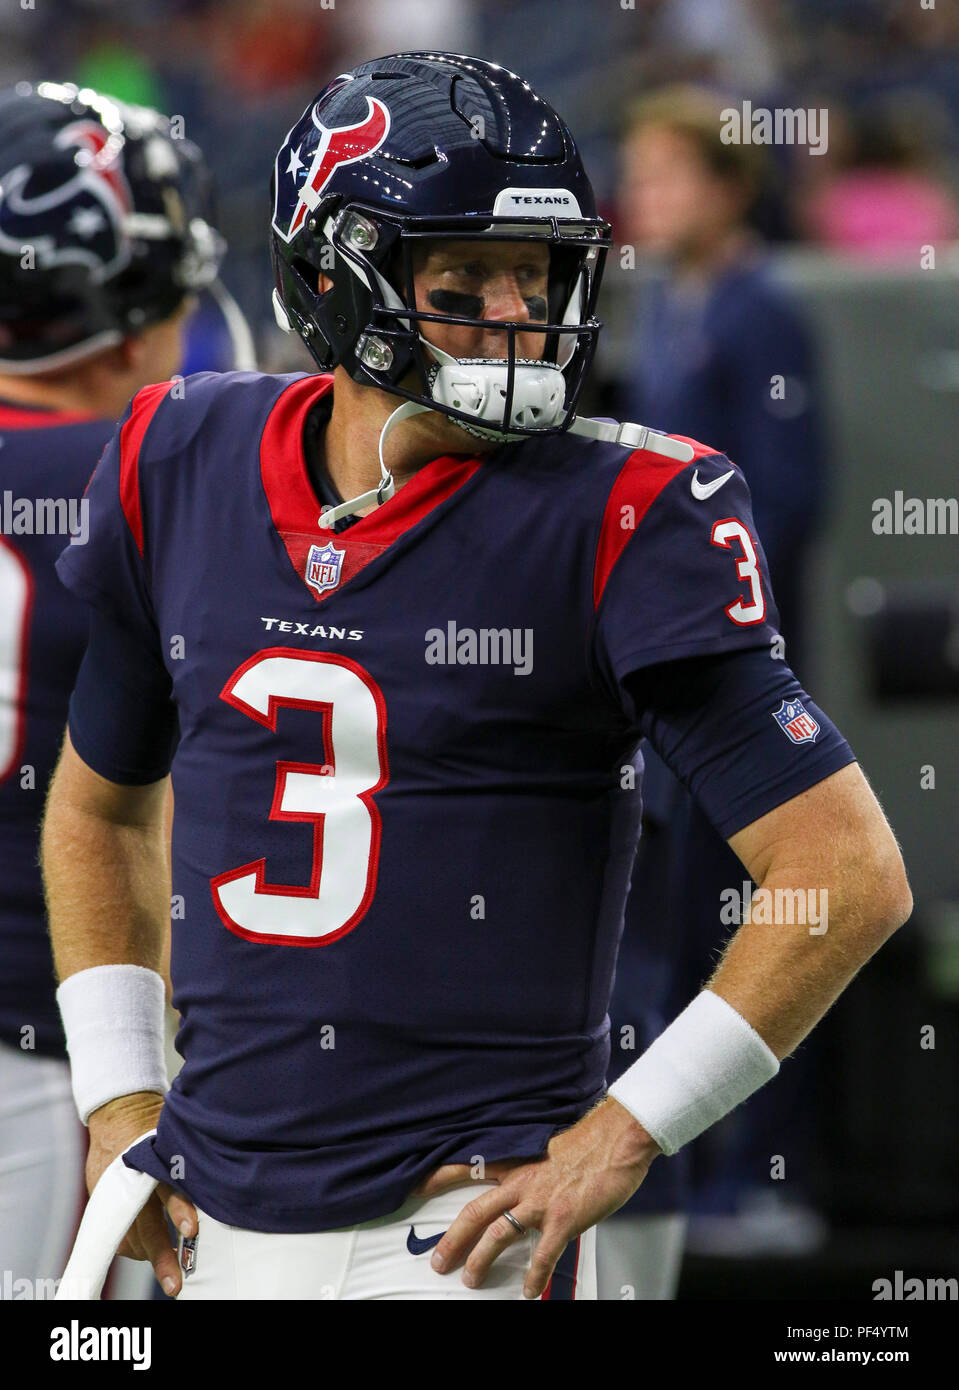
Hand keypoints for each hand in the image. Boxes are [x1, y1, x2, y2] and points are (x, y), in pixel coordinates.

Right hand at [86, 1091, 196, 1297]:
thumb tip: (227, 1179)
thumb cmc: (155, 1123)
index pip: (166, 1185)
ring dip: (148, 1254)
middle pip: (145, 1223)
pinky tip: (145, 1251)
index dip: (179, 1208)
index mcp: (152, 1158)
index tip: (191, 1228)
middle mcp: (131, 1179)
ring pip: (130, 1235)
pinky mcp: (104, 1201)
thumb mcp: (175, 1133)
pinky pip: (118, 1235)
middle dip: (162, 1255)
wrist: (119, 1110)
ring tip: (168, 1273)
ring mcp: (114, 1192)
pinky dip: (133, 1246)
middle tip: (176, 1282)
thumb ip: (193, 1157)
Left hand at [429, 1097, 659, 1297]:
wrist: (617, 1139)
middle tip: (438, 1261)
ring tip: (471, 1280)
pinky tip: (529, 1290)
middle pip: (474, 1212)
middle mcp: (522, 1181)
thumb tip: (522, 1184)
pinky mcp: (563, 1219)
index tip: (416, 1187)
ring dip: (481, 1261)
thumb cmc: (588, 1141)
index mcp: (516, 1162)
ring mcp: (541, 1202)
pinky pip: (542, 1255)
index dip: (439, 1178)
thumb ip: (530, 1168)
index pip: (469, 1168)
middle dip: (452, 1239)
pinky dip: (534, 1275)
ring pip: (498, 1235)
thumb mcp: (547, 1149)